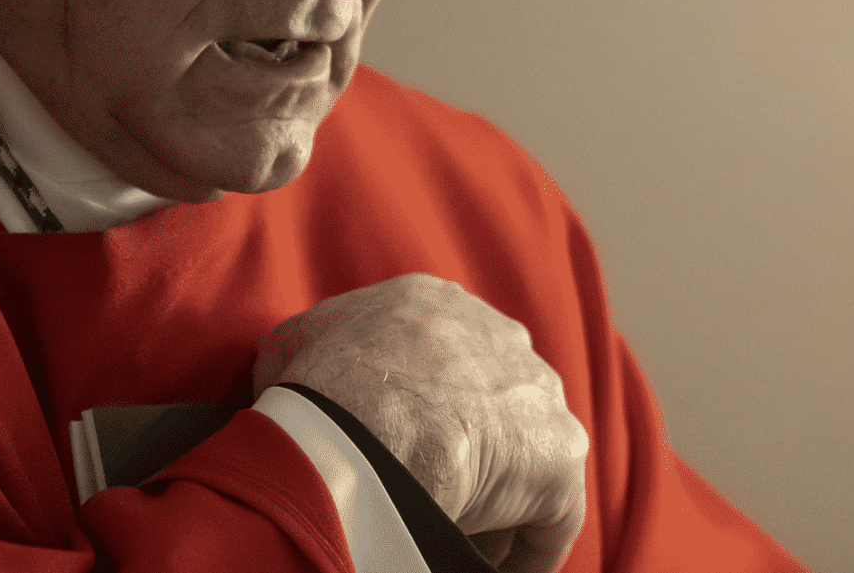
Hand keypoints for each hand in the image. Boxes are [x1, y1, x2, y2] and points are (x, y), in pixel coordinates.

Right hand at [252, 273, 588, 572]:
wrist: (361, 427)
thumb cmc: (319, 388)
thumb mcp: (295, 345)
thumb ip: (320, 349)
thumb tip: (316, 376)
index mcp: (440, 307)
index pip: (447, 361)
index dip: (429, 413)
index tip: (410, 452)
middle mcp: (502, 338)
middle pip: (495, 406)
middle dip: (473, 450)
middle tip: (436, 496)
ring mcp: (539, 395)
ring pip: (526, 458)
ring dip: (500, 501)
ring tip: (459, 538)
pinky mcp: (559, 455)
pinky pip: (553, 516)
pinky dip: (527, 551)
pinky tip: (487, 570)